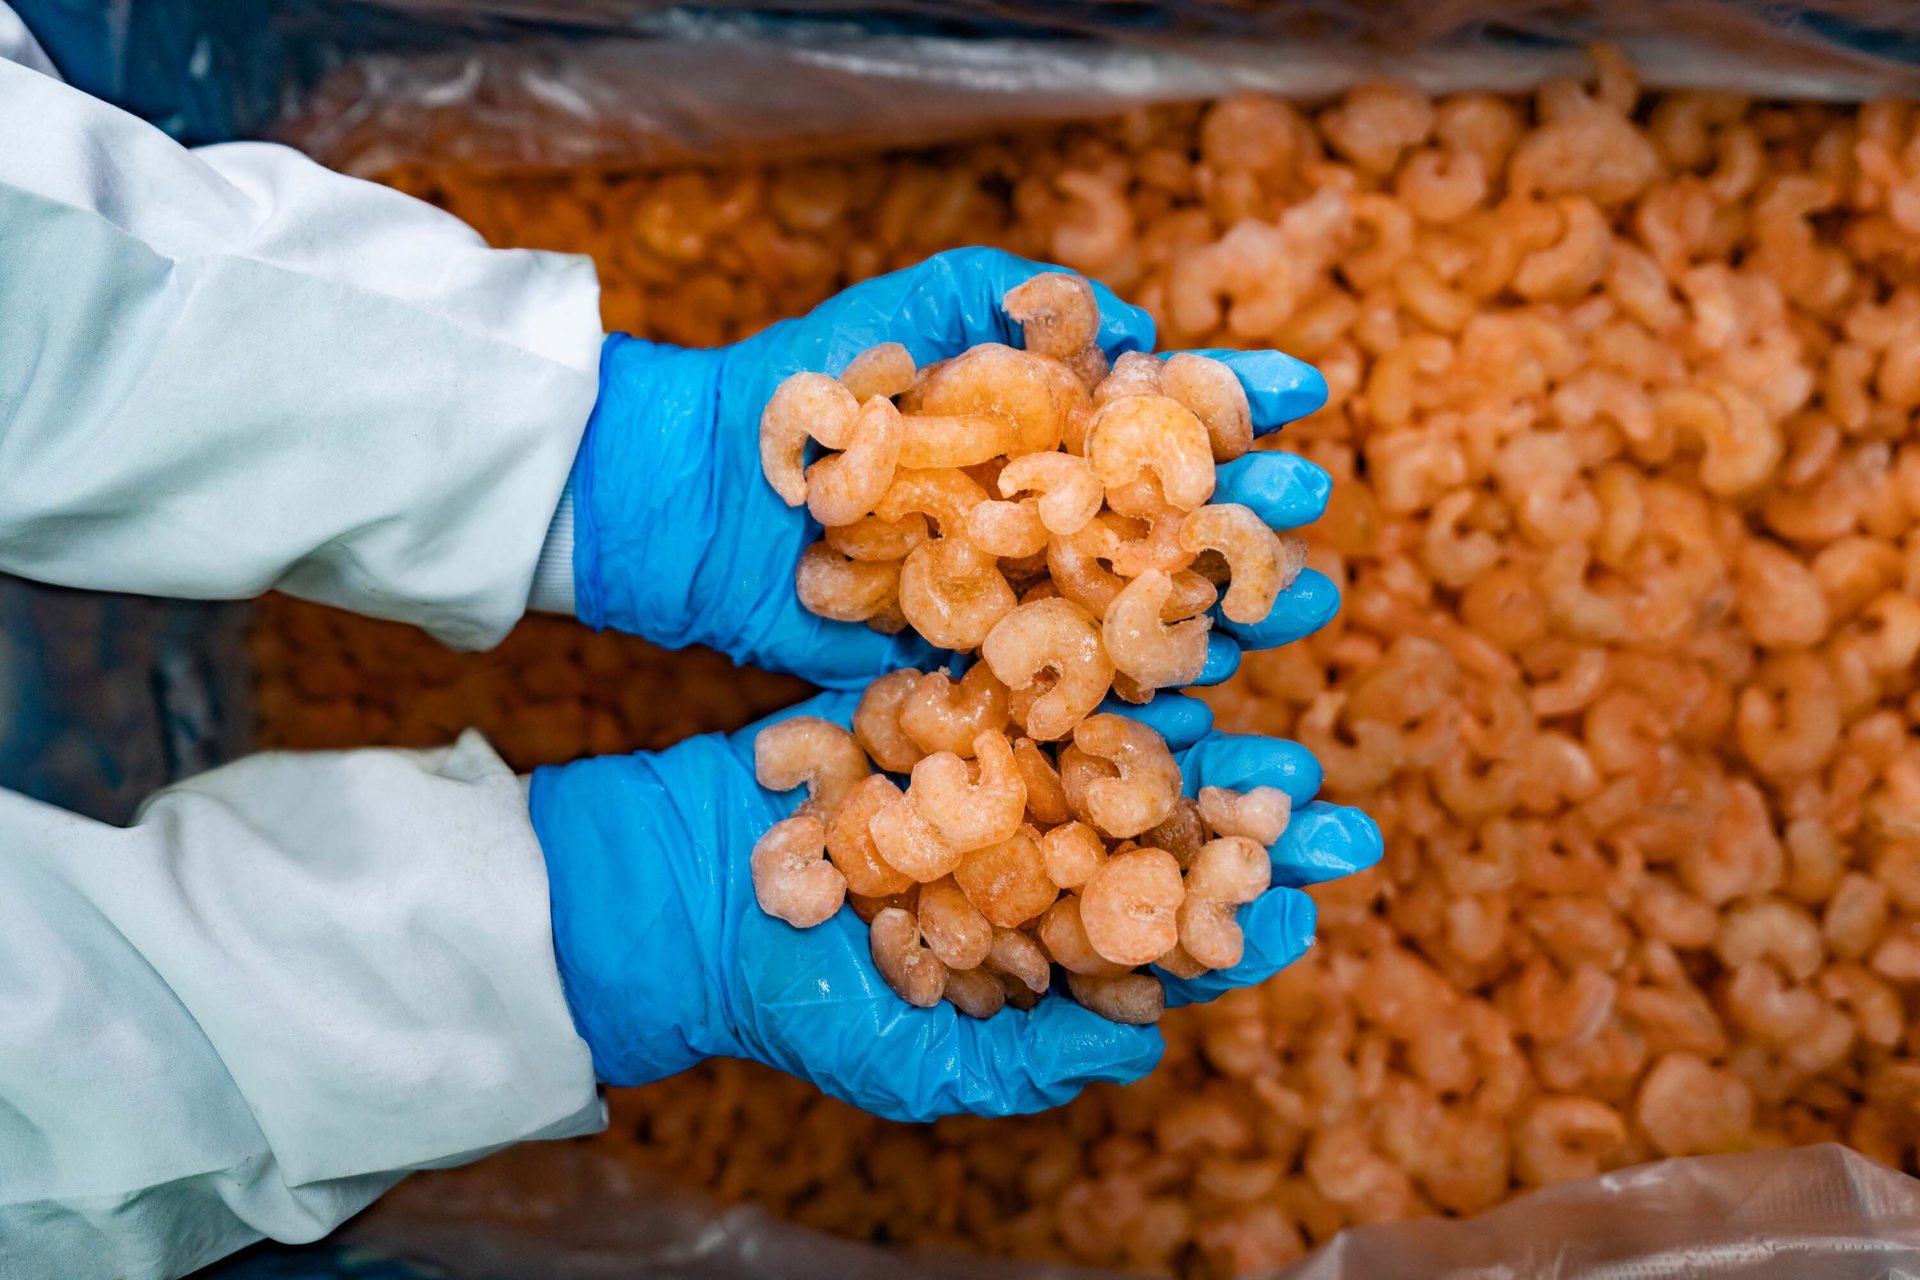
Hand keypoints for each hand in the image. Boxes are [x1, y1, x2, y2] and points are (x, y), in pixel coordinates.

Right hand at [527, 685, 1379, 1121]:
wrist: (675, 896)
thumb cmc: (796, 1001)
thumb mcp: (917, 1062)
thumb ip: (1034, 1058)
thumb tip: (1151, 1046)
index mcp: (1043, 926)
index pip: (1162, 919)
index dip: (1237, 908)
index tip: (1310, 894)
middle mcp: (1032, 835)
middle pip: (1162, 812)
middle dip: (1248, 807)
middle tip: (1333, 803)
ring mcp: (987, 755)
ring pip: (1112, 725)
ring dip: (1198, 707)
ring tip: (1272, 695)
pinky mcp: (935, 685)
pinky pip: (1020, 657)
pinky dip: (1086, 633)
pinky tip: (1152, 608)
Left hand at [566, 247, 1334, 689]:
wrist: (705, 495)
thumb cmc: (812, 384)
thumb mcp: (917, 306)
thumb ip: (1020, 293)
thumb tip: (1138, 329)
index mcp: (1042, 427)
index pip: (1161, 410)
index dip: (1234, 399)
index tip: (1305, 392)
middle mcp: (1044, 515)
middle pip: (1171, 516)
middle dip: (1250, 510)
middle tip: (1306, 508)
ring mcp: (1017, 597)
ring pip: (1143, 609)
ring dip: (1227, 605)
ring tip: (1297, 600)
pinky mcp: (979, 671)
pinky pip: (1074, 690)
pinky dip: (1146, 700)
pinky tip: (1215, 693)